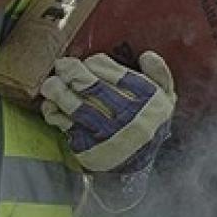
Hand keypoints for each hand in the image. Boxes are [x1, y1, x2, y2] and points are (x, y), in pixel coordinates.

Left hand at [40, 51, 176, 172]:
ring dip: (59, 92)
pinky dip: (55, 115)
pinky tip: (50, 105)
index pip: (116, 74)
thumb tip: (146, 55)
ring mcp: (106, 133)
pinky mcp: (89, 147)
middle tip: (62, 65)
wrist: (141, 161)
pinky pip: (67, 127)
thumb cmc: (150, 121)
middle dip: (72, 72)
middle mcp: (128, 116)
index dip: (96, 63)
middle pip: (93, 88)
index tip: (89, 62)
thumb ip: (160, 73)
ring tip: (50, 83)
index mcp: (147, 99)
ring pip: (77, 108)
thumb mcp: (166, 96)